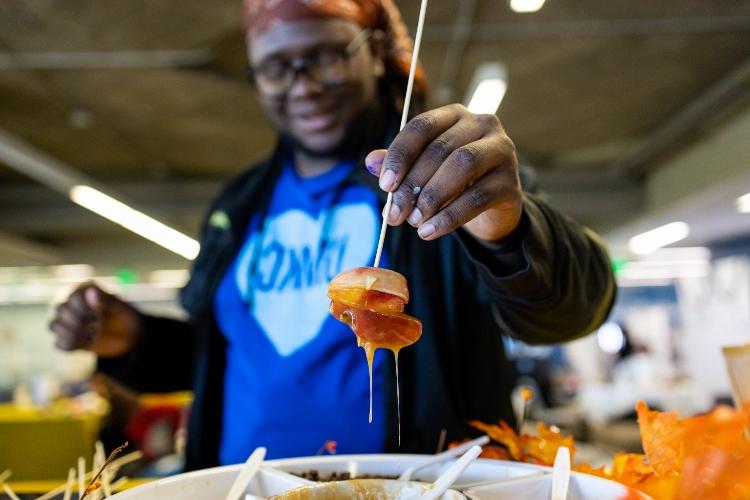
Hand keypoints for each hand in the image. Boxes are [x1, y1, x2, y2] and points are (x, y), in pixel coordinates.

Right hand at [50, 284, 141, 357]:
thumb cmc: (126, 317)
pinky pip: (58, 344)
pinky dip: (70, 345)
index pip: (72, 298)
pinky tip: (86, 343)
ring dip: (73, 332)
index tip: (100, 315)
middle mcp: (72, 304)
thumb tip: (91, 291)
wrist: (130, 337)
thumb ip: (106, 300)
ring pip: (54, 325)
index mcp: (84, 291)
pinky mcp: (68, 339)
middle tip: (98, 325)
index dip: (84, 309)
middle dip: (80, 321)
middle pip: (60, 310)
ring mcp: (68, 322)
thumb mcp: (121, 308)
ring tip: (92, 335)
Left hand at [365, 104, 521, 242]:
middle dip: (413, 185)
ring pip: (462, 166)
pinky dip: (449, 217)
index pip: (422, 126)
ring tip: (414, 222)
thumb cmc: (452, 183)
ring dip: (432, 197)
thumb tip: (370, 161)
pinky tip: (429, 232)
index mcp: (454, 115)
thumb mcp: (423, 171)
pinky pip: (477, 197)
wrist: (492, 209)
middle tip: (395, 214)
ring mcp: (502, 150)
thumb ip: (399, 163)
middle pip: (440, 149)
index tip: (385, 185)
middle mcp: (482, 124)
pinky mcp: (510, 182)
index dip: (400, 155)